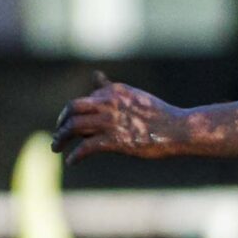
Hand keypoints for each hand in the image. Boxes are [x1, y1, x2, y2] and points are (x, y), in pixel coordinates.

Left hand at [53, 73, 190, 161]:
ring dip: (61, 138)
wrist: (180, 130)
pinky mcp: (115, 141)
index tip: (73, 123)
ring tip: (56, 147)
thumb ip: (111, 88)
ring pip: (74, 127)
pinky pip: (86, 148)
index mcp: (113, 91)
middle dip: (62, 121)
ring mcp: (111, 122)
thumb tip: (95, 75)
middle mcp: (109, 103)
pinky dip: (76, 156)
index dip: (77, 113)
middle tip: (58, 134)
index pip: (86, 100)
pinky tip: (72, 162)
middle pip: (73, 108)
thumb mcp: (133, 96)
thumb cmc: (161, 115)